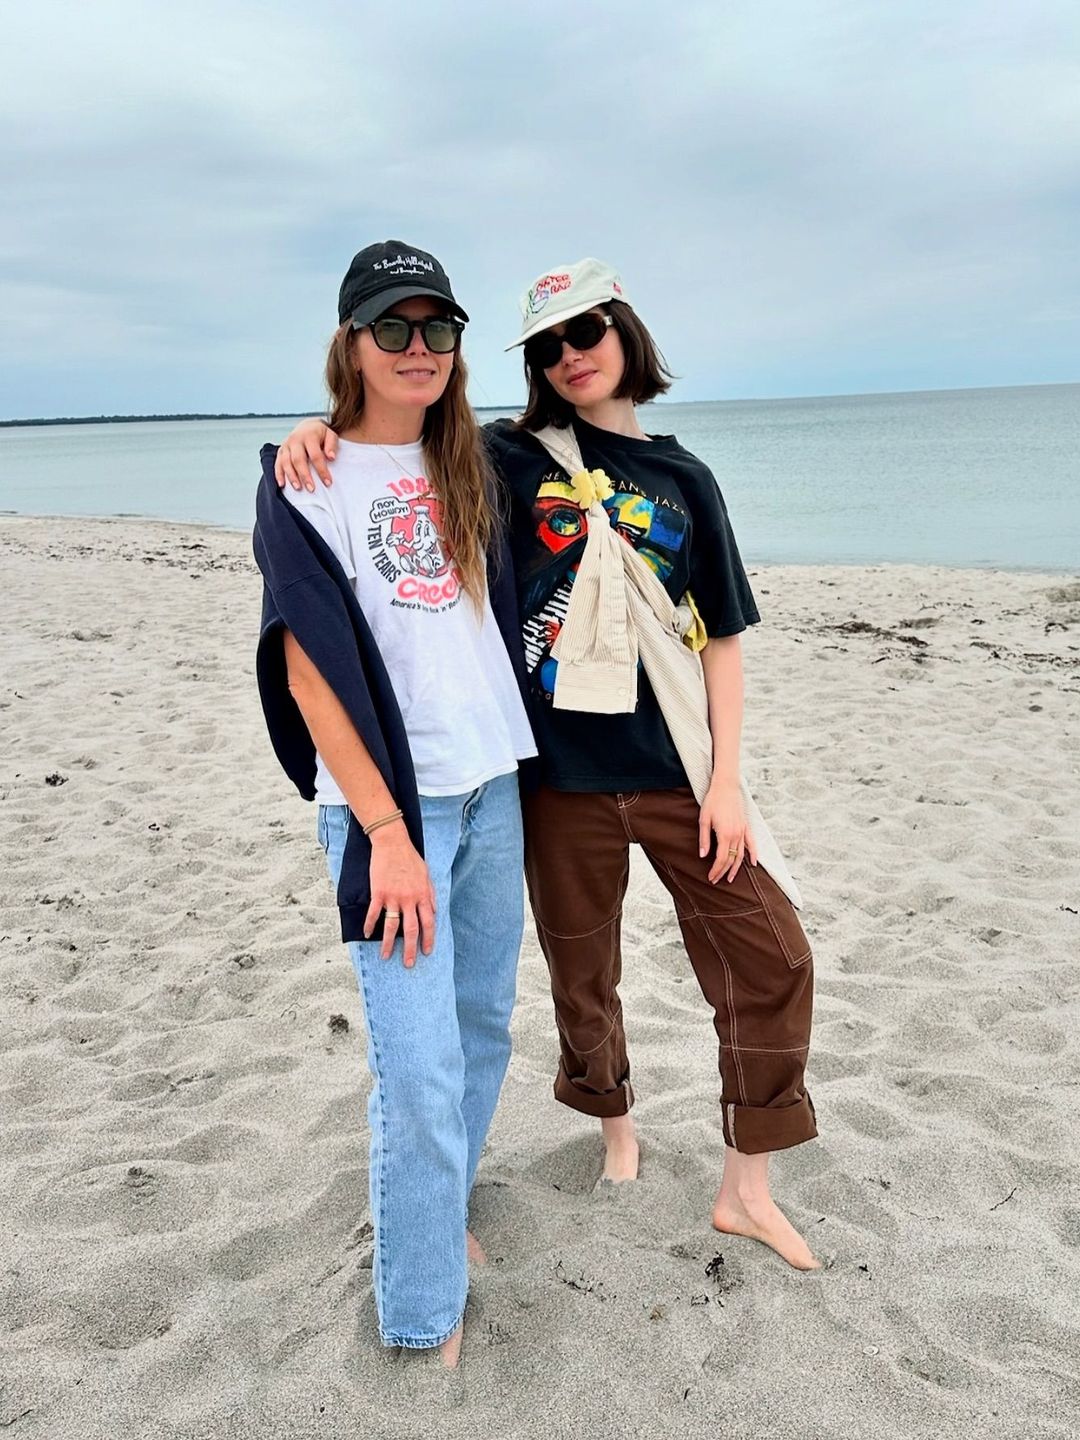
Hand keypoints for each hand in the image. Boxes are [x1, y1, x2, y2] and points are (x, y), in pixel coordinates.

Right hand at [275, 420, 337, 490]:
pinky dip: (279, 474)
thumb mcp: (330, 435)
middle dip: (305, 475)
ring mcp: (286, 445)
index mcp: (309, 436)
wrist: (308, 427)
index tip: (328, 482)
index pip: (315, 455)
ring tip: (298, 488)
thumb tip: (331, 457)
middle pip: (298, 459)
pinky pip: (277, 463)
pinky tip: (282, 485)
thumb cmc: (321, 434)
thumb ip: (332, 445)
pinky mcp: (280, 451)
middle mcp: (295, 440)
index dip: (321, 470)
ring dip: (292, 476)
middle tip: (311, 488)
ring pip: (286, 462)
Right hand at [363, 824, 436, 967]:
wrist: (392, 843)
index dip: (428, 939)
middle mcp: (409, 899)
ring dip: (388, 944)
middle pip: (411, 930)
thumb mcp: (427, 874)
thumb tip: (435, 910)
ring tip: (385, 957)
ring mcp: (393, 897)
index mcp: (423, 895)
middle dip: (410, 949)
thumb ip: (430, 894)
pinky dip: (370, 925)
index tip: (427, 952)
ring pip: (391, 927)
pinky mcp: (378, 893)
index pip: (429, 923)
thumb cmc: (410, 858)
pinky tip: (367, 934)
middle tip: (408, 964)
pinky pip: (374, 914)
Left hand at [698, 777, 757, 883]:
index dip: (716, 870)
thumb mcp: (704, 819)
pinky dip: (754, 854)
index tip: (711, 878)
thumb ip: (704, 839)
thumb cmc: (712, 801)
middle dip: (723, 872)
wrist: (726, 786)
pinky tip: (753, 863)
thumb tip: (703, 855)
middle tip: (716, 880)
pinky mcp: (746, 826)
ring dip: (736, 868)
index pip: (721, 859)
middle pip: (731, 859)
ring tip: (730, 878)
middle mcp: (736, 835)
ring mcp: (743, 831)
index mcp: (725, 834)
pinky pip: (752, 843)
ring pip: (741, 855)